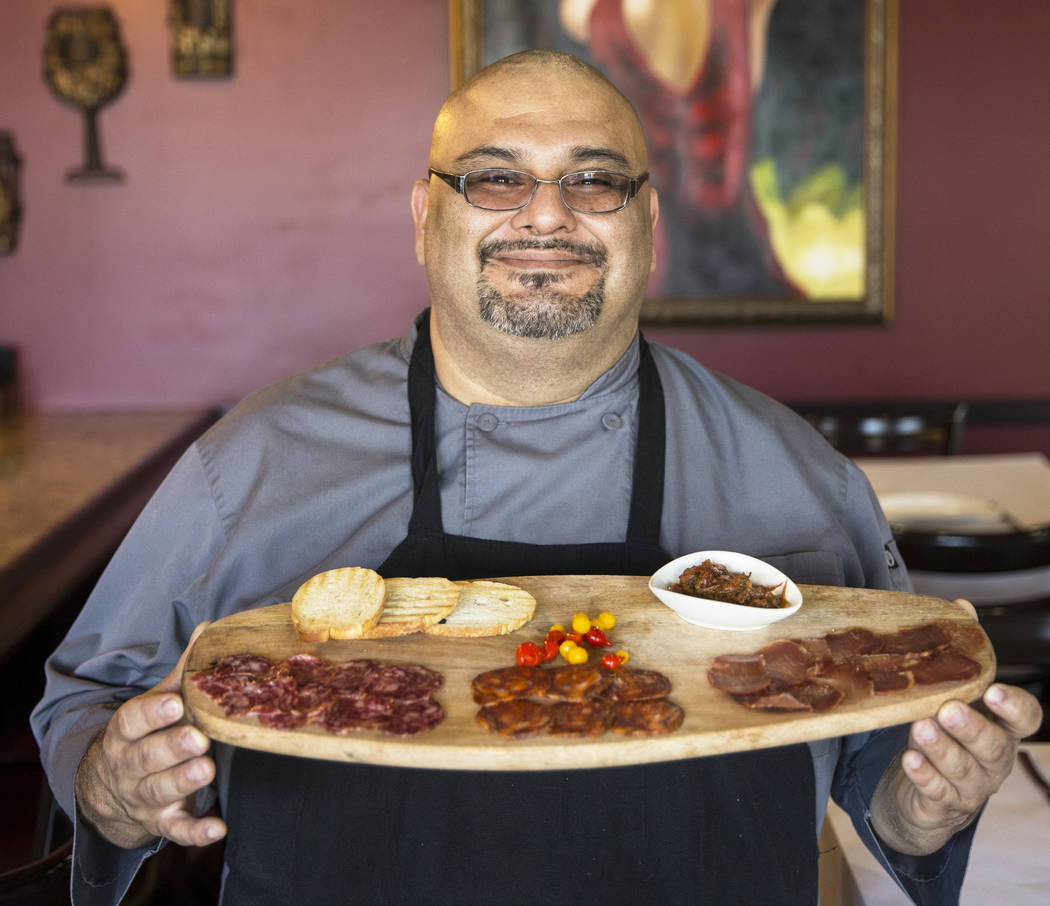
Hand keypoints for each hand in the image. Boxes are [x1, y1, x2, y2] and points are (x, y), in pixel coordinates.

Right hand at [74, 623, 226, 848]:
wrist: (113, 785)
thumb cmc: (148, 732)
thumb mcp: (157, 701)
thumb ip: (183, 672)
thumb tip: (208, 629)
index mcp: (127, 731)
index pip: (133, 721)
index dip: (152, 713)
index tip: (174, 703)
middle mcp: (130, 765)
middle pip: (147, 757)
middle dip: (171, 747)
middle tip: (197, 738)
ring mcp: (144, 796)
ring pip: (159, 790)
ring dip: (183, 781)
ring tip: (207, 770)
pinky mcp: (161, 821)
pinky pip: (177, 830)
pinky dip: (196, 832)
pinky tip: (219, 827)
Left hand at [871, 682, 1043, 854]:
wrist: (929, 799)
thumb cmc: (944, 743)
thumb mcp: (950, 717)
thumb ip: (948, 696)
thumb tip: (927, 670)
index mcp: (1003, 733)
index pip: (1025, 720)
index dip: (1014, 707)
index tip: (993, 691)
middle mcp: (994, 763)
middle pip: (993, 747)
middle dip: (972, 728)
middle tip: (950, 710)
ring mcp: (973, 788)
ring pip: (961, 768)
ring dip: (941, 748)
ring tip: (921, 728)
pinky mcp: (945, 806)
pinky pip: (936, 791)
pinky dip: (923, 774)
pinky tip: (910, 759)